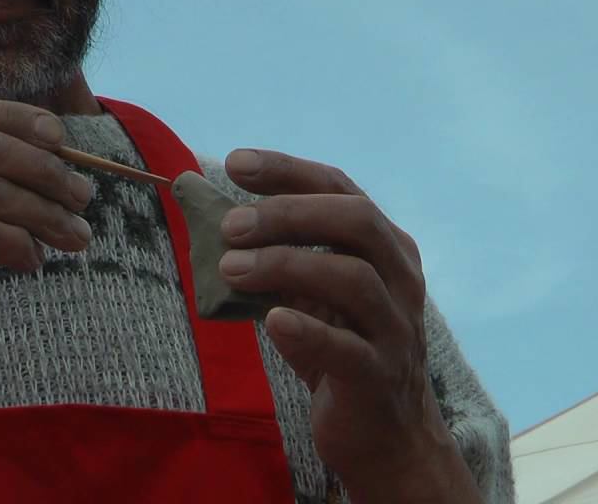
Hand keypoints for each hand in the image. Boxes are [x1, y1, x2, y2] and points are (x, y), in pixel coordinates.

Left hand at [218, 149, 478, 501]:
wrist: (384, 433)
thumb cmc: (336, 345)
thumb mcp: (305, 289)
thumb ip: (270, 249)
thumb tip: (198, 200)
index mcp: (382, 244)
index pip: (338, 188)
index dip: (287, 171)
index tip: (234, 163)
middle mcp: (399, 277)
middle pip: (356, 221)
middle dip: (288, 214)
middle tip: (229, 226)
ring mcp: (394, 327)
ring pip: (353, 278)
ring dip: (286, 264)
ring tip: (232, 268)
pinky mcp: (379, 377)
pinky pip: (347, 348)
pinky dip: (308, 330)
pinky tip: (273, 321)